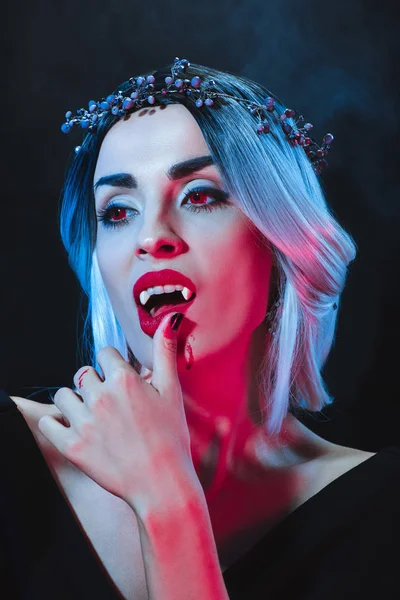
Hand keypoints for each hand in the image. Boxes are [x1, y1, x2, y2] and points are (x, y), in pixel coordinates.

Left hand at [38, 312, 198, 513]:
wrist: (162, 484)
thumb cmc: (171, 437)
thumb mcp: (172, 391)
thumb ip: (165, 352)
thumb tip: (171, 318)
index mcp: (124, 379)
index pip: (104, 353)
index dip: (113, 366)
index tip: (121, 381)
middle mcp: (100, 396)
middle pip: (83, 373)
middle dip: (95, 383)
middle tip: (111, 404)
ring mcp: (84, 422)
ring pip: (64, 395)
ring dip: (75, 401)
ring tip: (93, 416)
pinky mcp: (72, 446)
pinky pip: (48, 422)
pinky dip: (57, 423)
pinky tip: (75, 428)